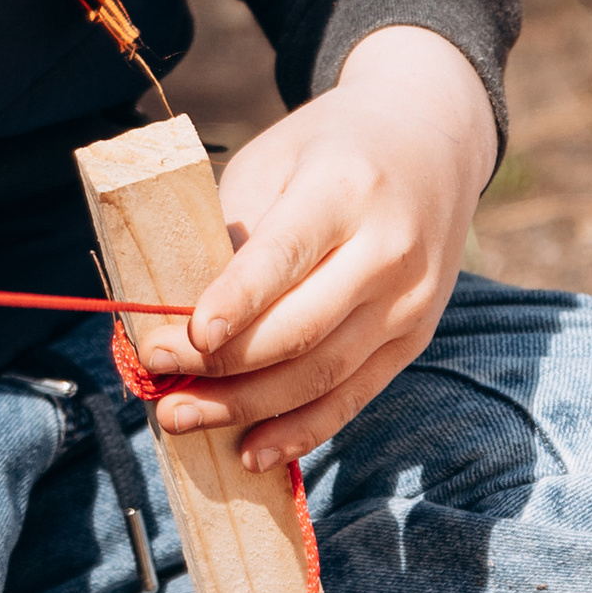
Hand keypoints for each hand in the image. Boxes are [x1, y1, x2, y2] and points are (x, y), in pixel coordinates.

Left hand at [139, 27, 497, 473]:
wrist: (433, 141)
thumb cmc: (329, 149)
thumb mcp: (275, 160)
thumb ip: (236, 229)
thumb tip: (177, 310)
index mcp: (345, 189)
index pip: (285, 257)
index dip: (235, 301)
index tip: (184, 336)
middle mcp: (389, 250)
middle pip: (302, 328)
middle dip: (222, 365)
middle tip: (157, 377)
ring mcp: (409, 301)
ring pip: (323, 374)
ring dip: (247, 407)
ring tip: (181, 416)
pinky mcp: (414, 338)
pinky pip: (354, 396)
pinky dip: (301, 429)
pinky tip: (252, 451)